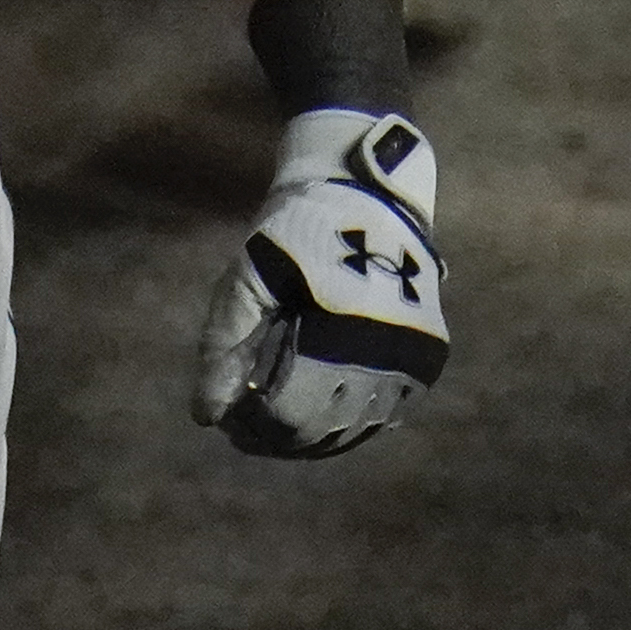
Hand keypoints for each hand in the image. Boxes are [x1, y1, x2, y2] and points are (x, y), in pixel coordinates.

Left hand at [190, 107, 447, 458]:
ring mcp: (411, 359)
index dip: (251, 426)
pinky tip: (317, 411)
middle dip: (275, 435)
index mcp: (340, 327)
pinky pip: (381, 417)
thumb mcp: (248, 276)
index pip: (288, 414)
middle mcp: (385, 350)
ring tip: (276, 418)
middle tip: (246, 425)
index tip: (229, 420)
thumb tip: (205, 417)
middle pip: (318, 430)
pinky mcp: (426, 361)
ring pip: (351, 431)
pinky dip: (346, 423)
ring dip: (309, 436)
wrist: (367, 193)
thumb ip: (223, 345)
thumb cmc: (296, 233)